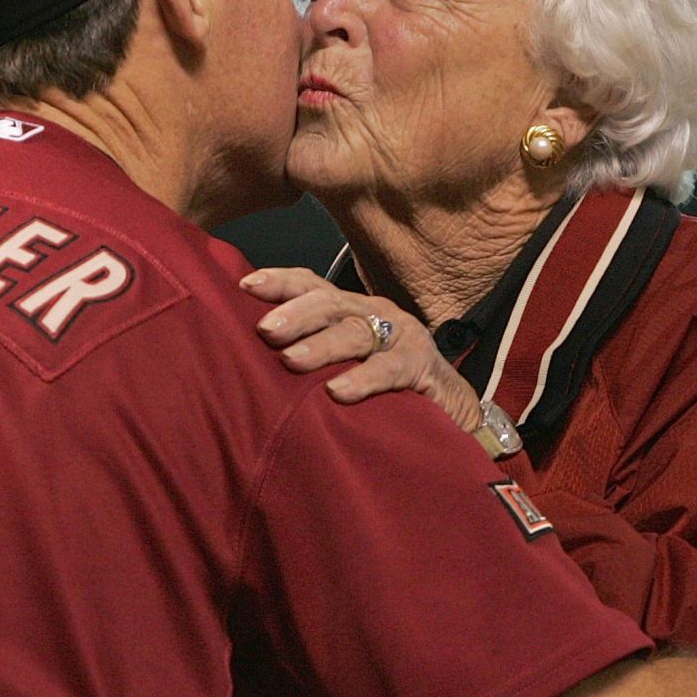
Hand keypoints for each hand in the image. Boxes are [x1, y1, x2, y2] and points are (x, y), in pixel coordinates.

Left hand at [240, 267, 481, 433]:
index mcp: (350, 310)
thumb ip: (308, 357)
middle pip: (330, 303)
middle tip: (266, 330)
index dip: (280, 282)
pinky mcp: (422, 366)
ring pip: (356, 332)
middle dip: (296, 313)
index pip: (311, 285)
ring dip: (321, 346)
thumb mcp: (343, 365)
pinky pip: (389, 369)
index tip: (244, 285)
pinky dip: (363, 379)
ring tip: (290, 361)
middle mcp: (374, 314)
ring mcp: (400, 336)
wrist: (452, 414)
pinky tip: (338, 392)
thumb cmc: (384, 390)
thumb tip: (249, 361)